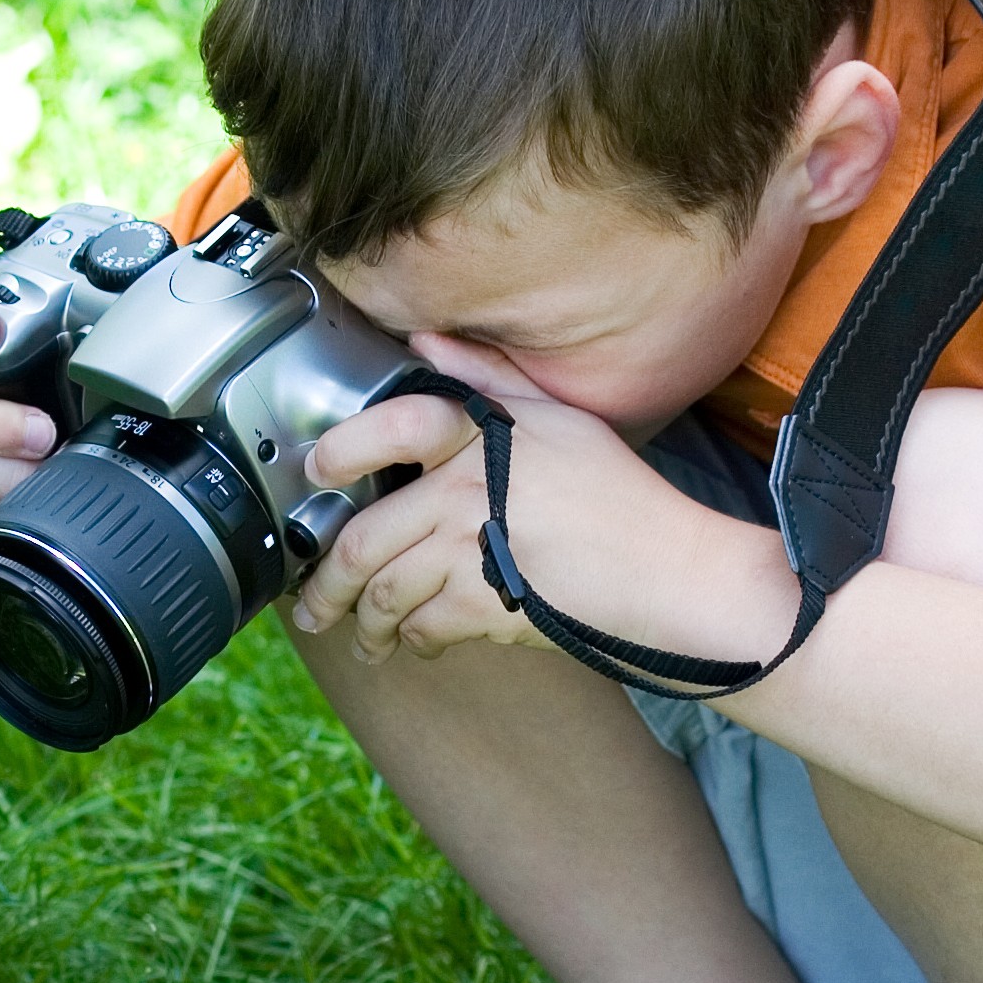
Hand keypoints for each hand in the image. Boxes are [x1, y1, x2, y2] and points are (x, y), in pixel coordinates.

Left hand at [290, 336, 793, 665]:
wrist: (670, 571)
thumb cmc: (622, 496)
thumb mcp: (560, 420)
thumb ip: (488, 379)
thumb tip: (426, 340)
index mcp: (481, 437)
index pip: (390, 427)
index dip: (341, 450)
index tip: (316, 472)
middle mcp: (465, 492)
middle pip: (362, 538)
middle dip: (325, 581)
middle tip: (312, 600)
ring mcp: (472, 553)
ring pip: (383, 592)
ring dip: (362, 622)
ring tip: (359, 636)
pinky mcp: (487, 609)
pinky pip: (424, 628)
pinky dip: (413, 641)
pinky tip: (415, 643)